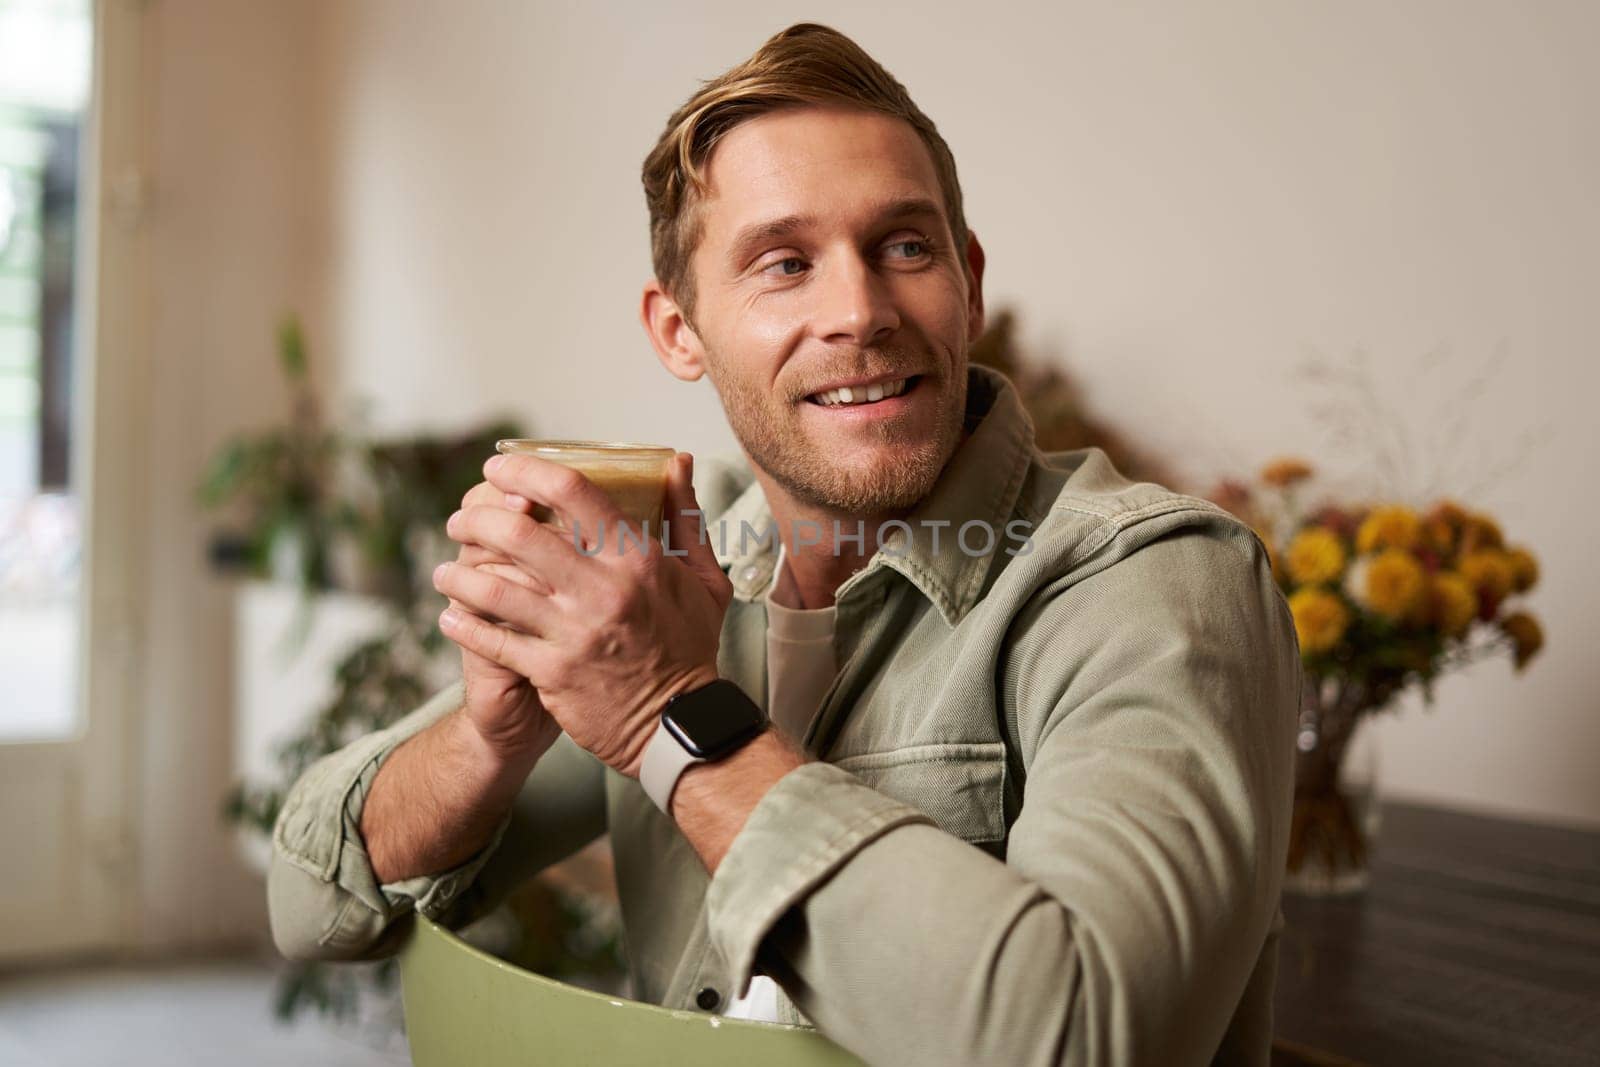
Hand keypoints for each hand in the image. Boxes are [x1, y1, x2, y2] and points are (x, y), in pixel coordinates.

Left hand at [433, 452, 732, 777]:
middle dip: (475, 518)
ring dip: (456, 573)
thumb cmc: (689, 647)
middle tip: (461, 520)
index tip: (500, 468)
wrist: (679, 724)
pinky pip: (492, 640)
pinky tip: (451, 617)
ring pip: (493, 587)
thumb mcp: (703, 577)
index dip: (524, 471)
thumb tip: (677, 462)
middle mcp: (601, 589)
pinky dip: (463, 624)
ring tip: (444, 571)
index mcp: (636, 558)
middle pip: (517, 532)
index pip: (571, 491)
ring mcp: (573, 631)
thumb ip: (684, 516)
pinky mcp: (552, 672)